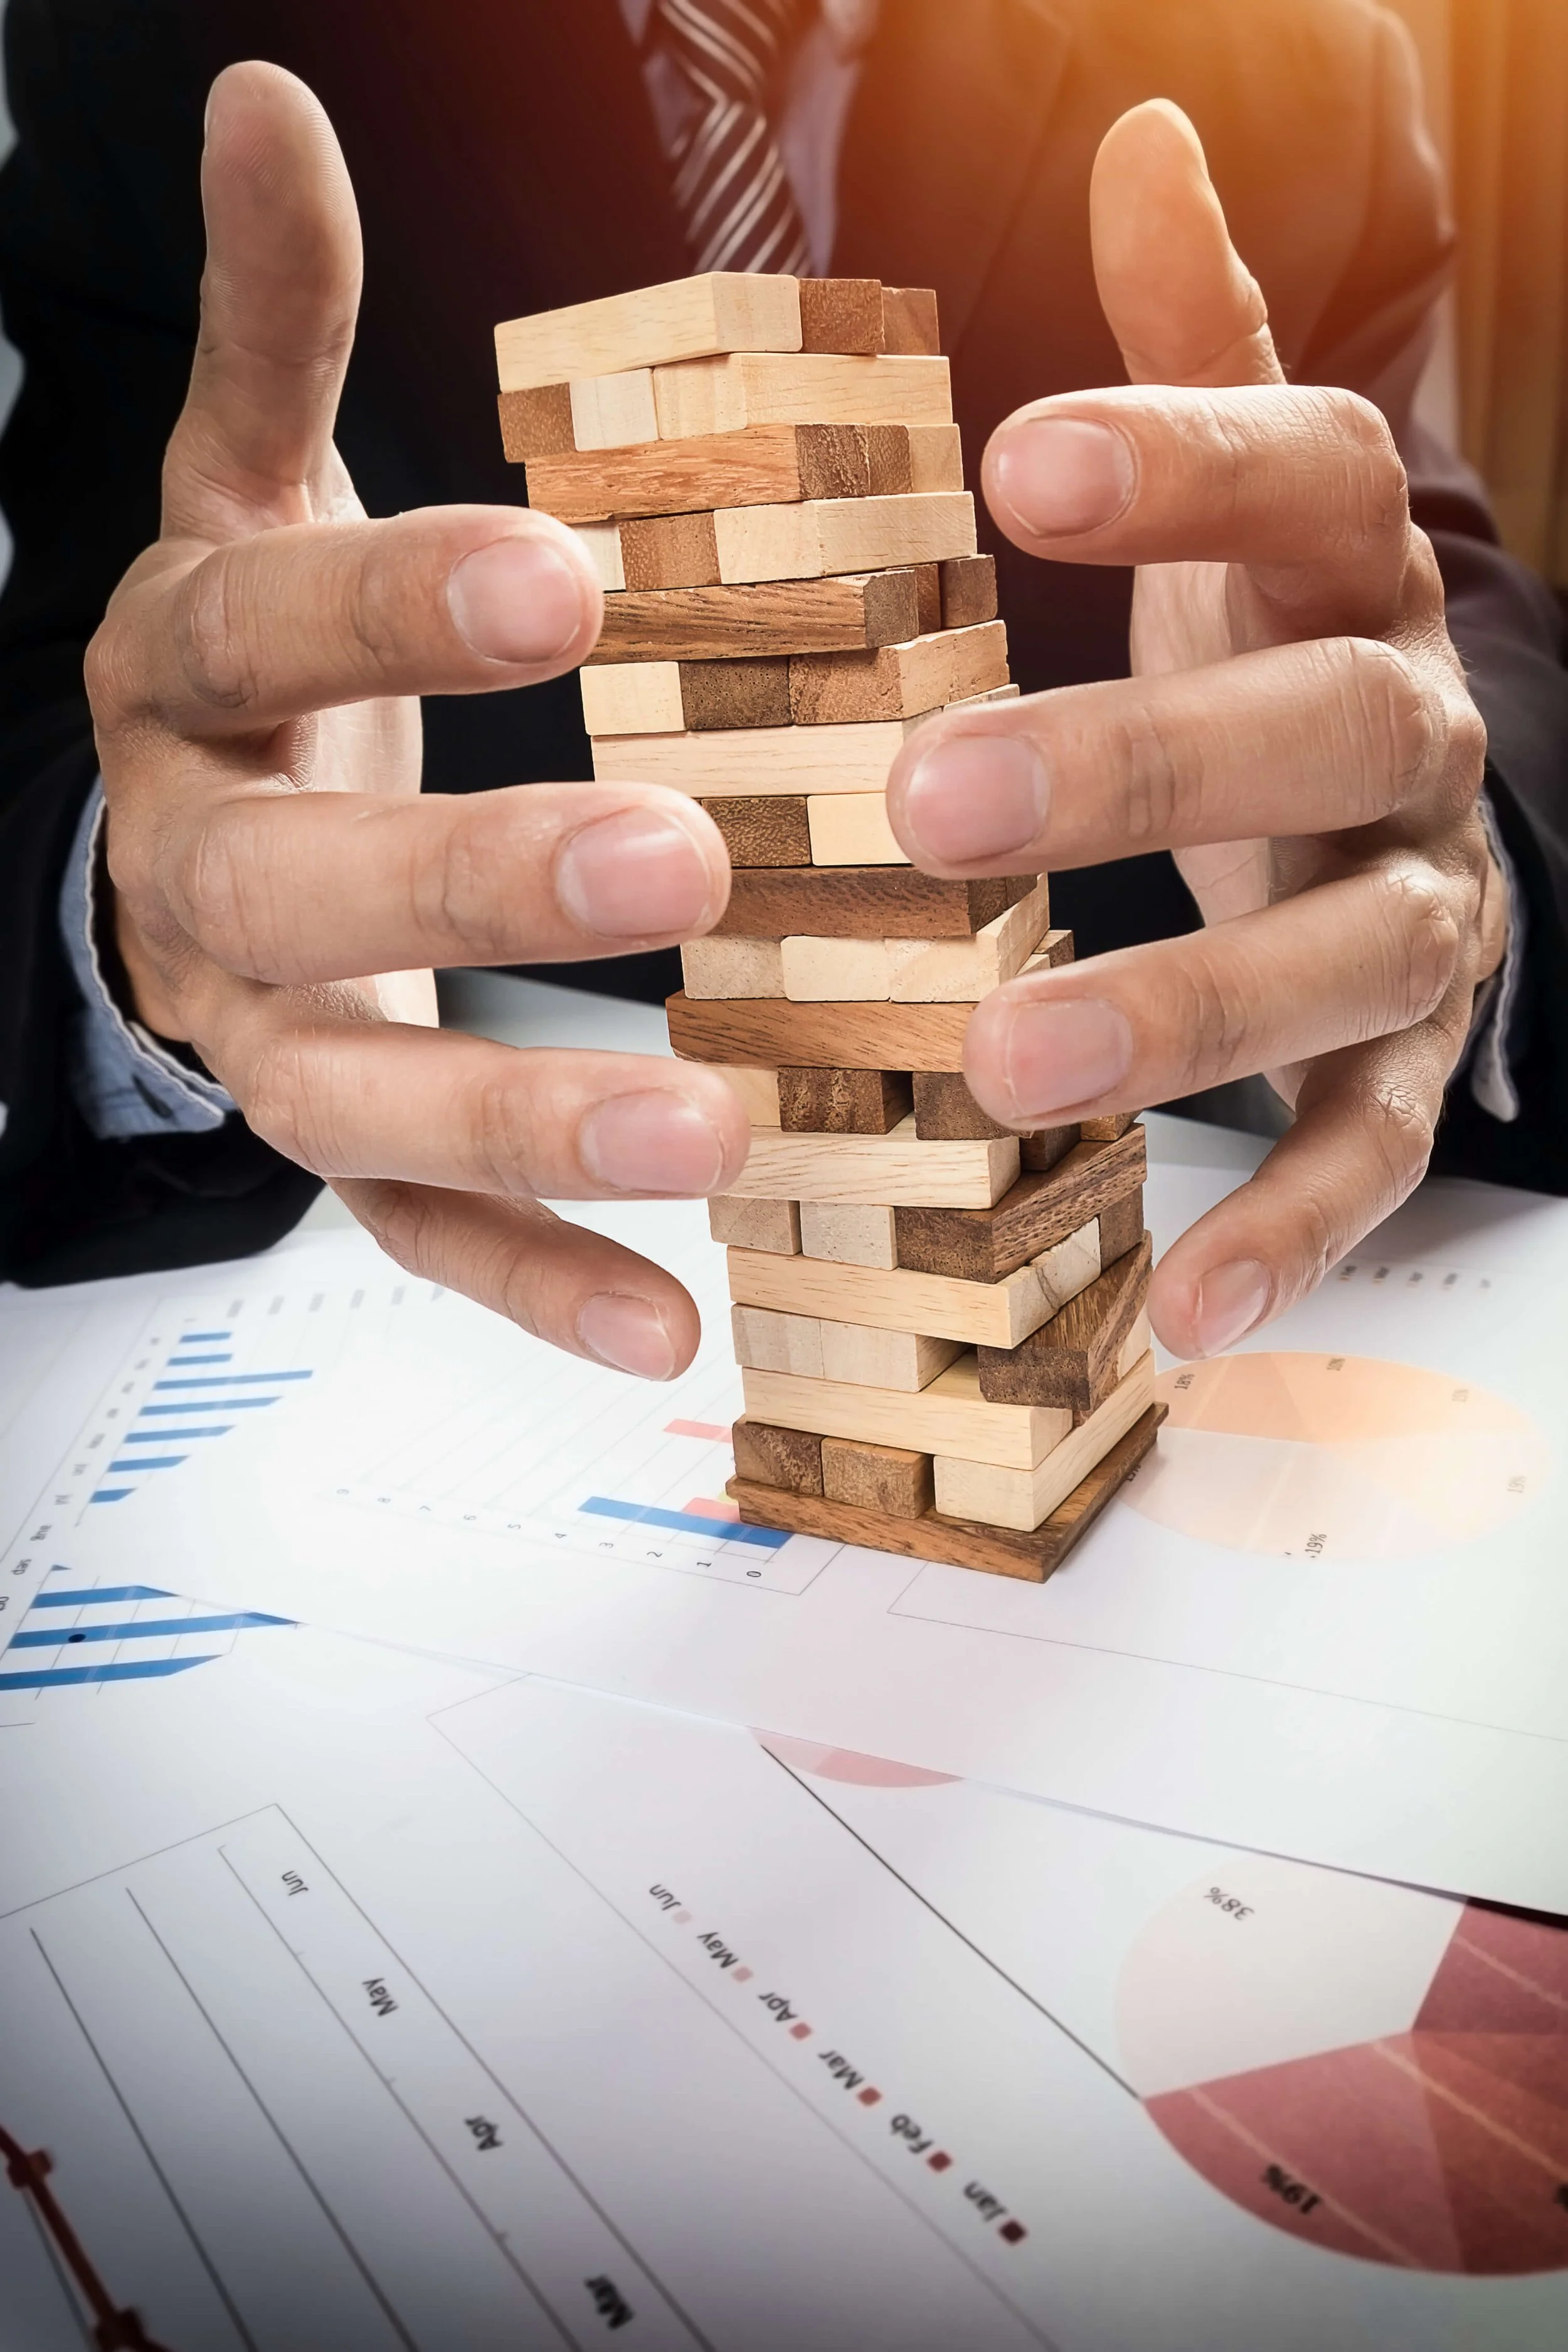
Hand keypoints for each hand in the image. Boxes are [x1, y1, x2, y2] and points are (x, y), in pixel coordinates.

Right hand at [88, 64, 747, 1377]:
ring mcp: (252, 1028)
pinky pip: (400, 1232)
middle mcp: (194, 870)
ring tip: (715, 1132)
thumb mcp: (245, 480)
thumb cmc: (262, 652)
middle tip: (673, 863)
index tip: (561, 578)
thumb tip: (262, 105)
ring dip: (520, 1126)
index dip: (394, 602)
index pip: (263, 624)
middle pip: (301, 886)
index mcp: (177, 675)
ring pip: (351, 1096)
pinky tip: (666, 1326)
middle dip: (470, 878)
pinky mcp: (323, 1137)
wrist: (186, 823)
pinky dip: (523, 1282)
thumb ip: (271, 327)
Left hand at [887, 102, 1503, 1358]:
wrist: (1397, 789)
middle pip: (1316, 730)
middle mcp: (1415, 733)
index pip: (1304, 478)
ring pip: (1343, 957)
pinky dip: (1285, 1228)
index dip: (1186, 462)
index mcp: (1354, 572)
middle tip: (929, 805)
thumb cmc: (1267, 631)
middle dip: (1138, 764)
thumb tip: (1144, 133)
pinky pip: (1371, 1148)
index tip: (1020, 461)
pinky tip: (1176, 1309)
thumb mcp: (1239, 494)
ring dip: (1184, 1011)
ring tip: (1001, 1065)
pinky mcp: (1415, 1054)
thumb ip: (1195, 345)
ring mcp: (1427, 906)